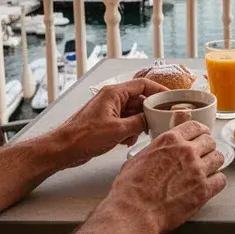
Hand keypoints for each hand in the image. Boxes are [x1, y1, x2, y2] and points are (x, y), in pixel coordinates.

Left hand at [50, 78, 167, 167]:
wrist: (64, 149)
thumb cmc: (83, 137)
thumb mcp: (119, 130)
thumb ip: (139, 123)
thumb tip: (151, 120)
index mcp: (114, 93)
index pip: (143, 85)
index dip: (158, 91)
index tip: (170, 98)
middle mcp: (111, 98)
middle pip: (138, 99)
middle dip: (147, 112)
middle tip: (157, 122)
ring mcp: (108, 110)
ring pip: (132, 112)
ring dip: (137, 124)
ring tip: (136, 135)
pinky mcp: (105, 121)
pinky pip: (124, 122)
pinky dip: (128, 130)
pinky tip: (125, 141)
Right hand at [103, 121, 225, 233]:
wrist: (135, 210)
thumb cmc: (131, 188)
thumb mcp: (139, 157)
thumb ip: (156, 148)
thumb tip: (160, 149)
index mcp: (170, 140)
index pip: (195, 126)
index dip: (200, 132)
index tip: (201, 136)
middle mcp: (187, 151)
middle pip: (209, 141)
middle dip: (206, 148)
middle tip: (202, 156)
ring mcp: (197, 170)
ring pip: (218, 158)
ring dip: (213, 164)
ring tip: (207, 171)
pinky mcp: (204, 190)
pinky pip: (221, 180)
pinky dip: (217, 182)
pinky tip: (210, 185)